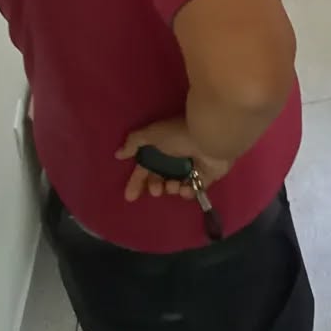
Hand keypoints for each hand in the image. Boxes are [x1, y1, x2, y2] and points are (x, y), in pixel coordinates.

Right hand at [115, 118, 231, 201]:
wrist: (211, 137)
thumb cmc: (180, 133)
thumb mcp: (152, 134)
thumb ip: (134, 143)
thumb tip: (119, 154)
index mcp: (164, 146)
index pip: (147, 166)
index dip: (138, 180)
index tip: (130, 196)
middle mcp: (178, 156)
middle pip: (161, 177)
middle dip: (154, 186)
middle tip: (156, 190)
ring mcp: (194, 166)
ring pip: (176, 185)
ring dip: (170, 188)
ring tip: (172, 185)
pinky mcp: (209, 175)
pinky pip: (195, 189)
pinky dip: (188, 191)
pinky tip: (186, 188)